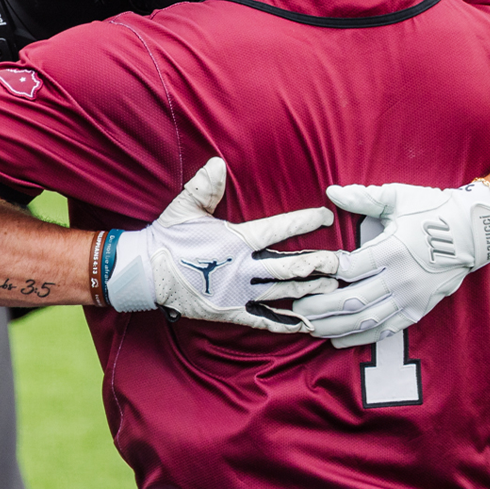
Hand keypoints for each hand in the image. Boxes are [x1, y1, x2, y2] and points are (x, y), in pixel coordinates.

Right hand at [107, 158, 338, 332]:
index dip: (303, 222)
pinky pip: (264, 320)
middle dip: (317, 264)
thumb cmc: (167, 236)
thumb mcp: (185, 207)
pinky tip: (308, 325)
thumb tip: (219, 163)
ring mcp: (238, 292)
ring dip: (309, 290)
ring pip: (282, 293)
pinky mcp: (231, 311)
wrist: (147, 272)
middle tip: (343, 262)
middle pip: (288, 267)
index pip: (277, 229)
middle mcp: (241, 268)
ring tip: (333, 287)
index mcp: (235, 240)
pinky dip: (286, 323)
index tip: (325, 217)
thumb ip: (205, 186)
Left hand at [291, 181, 489, 346]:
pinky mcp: (417, 310)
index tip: (305, 273)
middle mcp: (401, 278)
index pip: (350, 267)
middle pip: (352, 300)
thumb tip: (331, 191)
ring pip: (366, 321)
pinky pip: (385, 330)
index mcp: (393, 249)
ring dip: (335, 327)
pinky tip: (337, 340)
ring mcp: (410, 298)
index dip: (324, 272)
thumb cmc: (433, 210)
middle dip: (320, 307)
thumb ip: (363, 197)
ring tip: (310, 327)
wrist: (474, 232)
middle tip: (296, 307)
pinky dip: (360, 337)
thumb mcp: (398, 197)